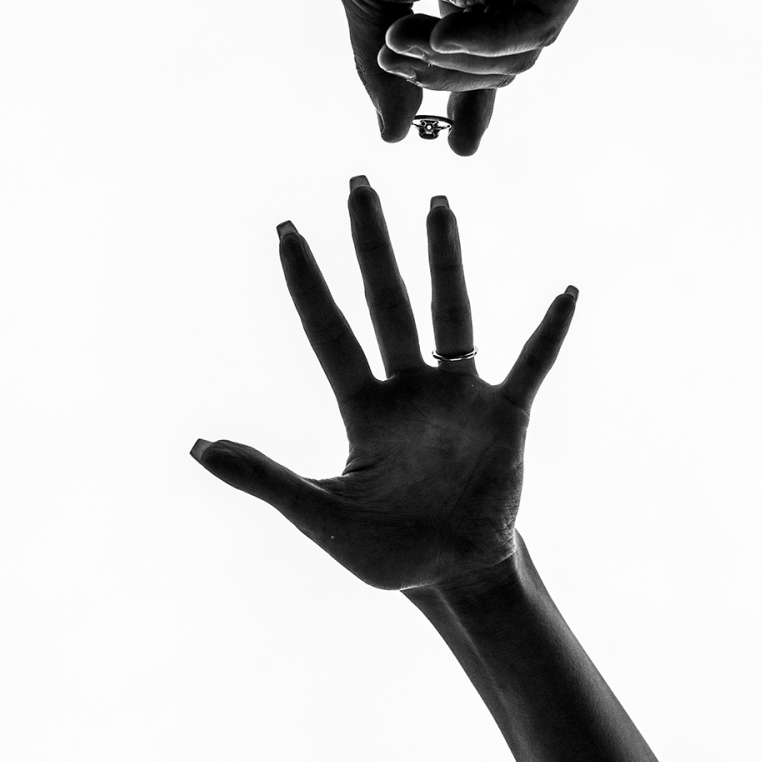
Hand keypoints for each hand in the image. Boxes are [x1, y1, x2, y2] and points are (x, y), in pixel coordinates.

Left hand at [191, 178, 576, 591]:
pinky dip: (548, 332)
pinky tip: (565, 292)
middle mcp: (408, 387)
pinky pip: (531, 364)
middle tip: (357, 183)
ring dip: (444, 258)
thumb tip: (196, 447)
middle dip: (370, 242)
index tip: (285, 227)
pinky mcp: (506, 416)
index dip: (306, 281)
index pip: (328, 329)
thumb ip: (264, 478)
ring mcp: (459, 395)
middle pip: (384, 299)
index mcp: (361, 407)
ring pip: (449, 312)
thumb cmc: (385, 552)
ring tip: (437, 204)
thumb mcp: (318, 514)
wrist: (453, 579)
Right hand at [327, 0, 598, 155]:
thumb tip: (395, 135)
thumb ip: (383, 66)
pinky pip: (539, 25)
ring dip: (456, 59)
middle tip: (394, 58)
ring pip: (520, 54)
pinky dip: (490, 40)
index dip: (467, 100)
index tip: (459, 151)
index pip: (480, 55)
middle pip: (499, 64)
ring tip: (406, 34)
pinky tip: (446, 30)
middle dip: (441, 74)